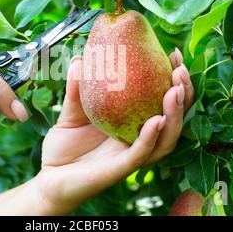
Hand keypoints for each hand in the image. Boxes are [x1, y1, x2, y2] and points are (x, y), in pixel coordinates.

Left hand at [35, 49, 193, 213]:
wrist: (49, 177)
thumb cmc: (64, 147)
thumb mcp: (70, 112)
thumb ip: (76, 88)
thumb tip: (80, 59)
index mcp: (132, 124)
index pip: (160, 100)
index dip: (172, 79)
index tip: (174, 54)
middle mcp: (138, 139)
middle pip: (172, 118)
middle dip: (183, 94)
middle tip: (181, 70)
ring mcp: (132, 155)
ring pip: (165, 138)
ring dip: (175, 115)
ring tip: (176, 90)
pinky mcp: (121, 169)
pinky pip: (141, 153)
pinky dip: (151, 137)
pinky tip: (157, 119)